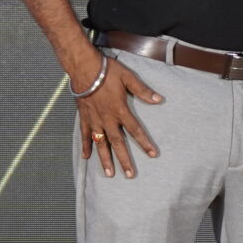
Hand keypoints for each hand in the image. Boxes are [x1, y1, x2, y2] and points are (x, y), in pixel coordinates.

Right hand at [75, 58, 161, 178]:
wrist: (83, 67)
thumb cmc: (107, 71)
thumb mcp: (128, 78)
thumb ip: (143, 91)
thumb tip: (159, 99)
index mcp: (120, 110)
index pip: (135, 130)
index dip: (144, 143)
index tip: (152, 154)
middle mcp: (107, 119)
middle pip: (118, 143)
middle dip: (124, 160)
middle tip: (130, 175)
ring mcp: (94, 120)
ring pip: (101, 144)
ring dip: (105, 159)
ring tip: (109, 173)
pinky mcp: (84, 117)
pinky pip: (85, 135)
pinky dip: (86, 146)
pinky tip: (86, 157)